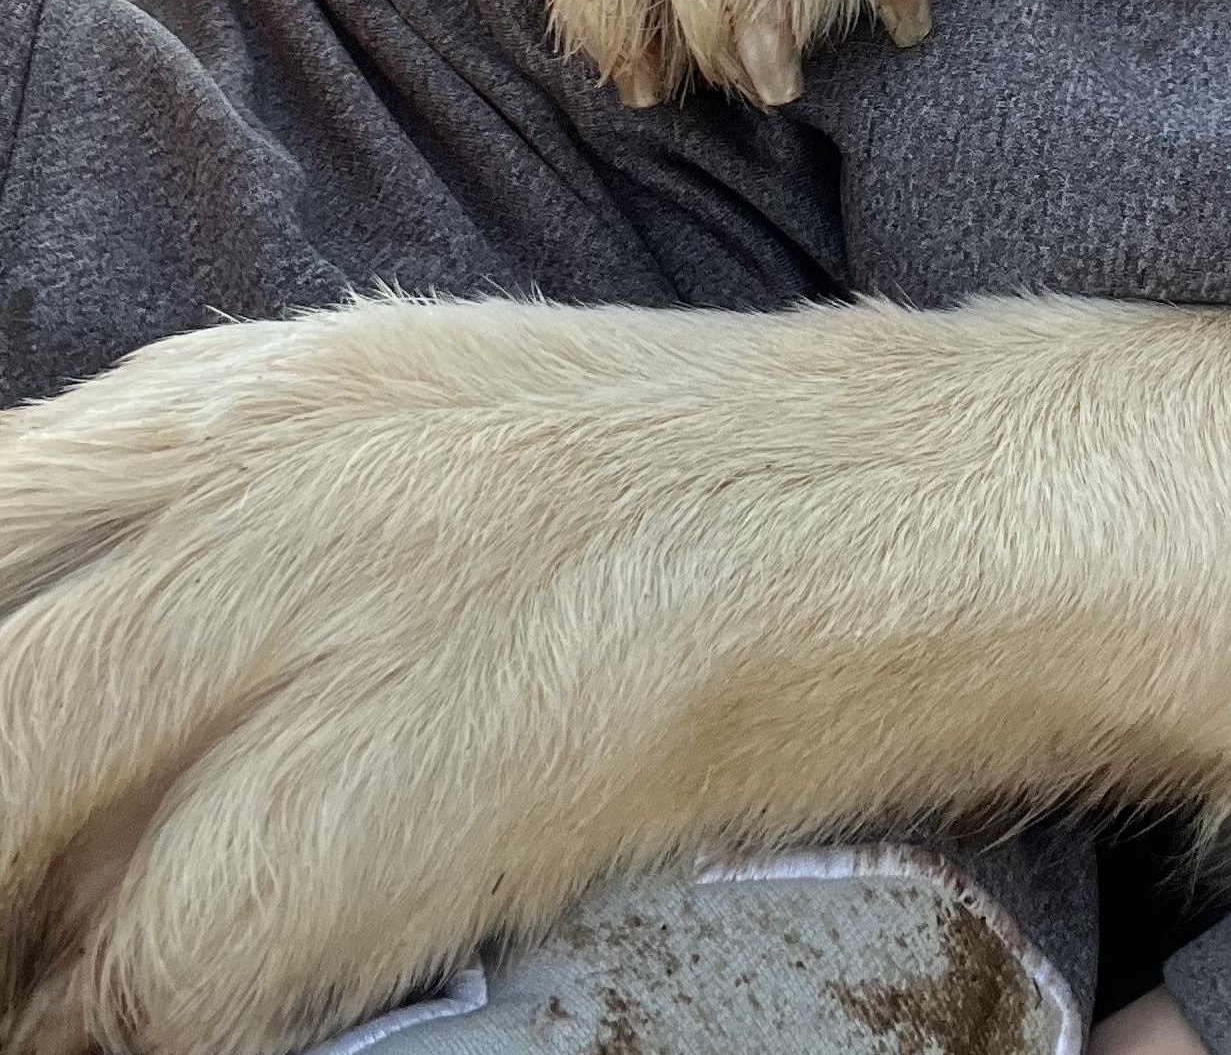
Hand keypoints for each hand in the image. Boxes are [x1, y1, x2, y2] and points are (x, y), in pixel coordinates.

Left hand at [0, 293, 1230, 1054]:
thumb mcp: (405, 453)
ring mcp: (313, 616)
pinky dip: (152, 1004)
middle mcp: (230, 481)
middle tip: (55, 918)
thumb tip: (62, 714)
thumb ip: (193, 547)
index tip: (22, 826)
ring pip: (1, 820)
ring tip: (124, 961)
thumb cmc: (703, 495)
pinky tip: (265, 996)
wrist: (971, 498)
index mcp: (217, 399)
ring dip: (42, 941)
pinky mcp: (405, 777)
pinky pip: (150, 984)